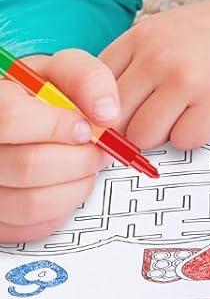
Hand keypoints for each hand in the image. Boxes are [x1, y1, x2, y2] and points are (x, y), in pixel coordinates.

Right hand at [0, 48, 116, 243]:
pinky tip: (67, 184)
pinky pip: (31, 227)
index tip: (87, 127)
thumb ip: (88, 79)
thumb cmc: (43, 93)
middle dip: (80, 158)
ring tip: (86, 165)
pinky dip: (61, 208)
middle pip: (29, 166)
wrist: (22, 116)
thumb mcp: (62, 71)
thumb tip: (107, 114)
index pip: (12, 119)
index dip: (58, 126)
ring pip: (31, 203)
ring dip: (75, 185)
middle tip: (98, 149)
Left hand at [100, 0, 209, 152]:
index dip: (101, 112)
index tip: (117, 118)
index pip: (91, 91)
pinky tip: (209, 111)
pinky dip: (195, 134)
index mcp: (141, 36)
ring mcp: (186, 78)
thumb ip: (132, 63)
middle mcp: (158, 56)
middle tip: (156, 117)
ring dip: (164, 132)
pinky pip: (184, 141)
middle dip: (130, 127)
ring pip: (144, 136)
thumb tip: (99, 114)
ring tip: (186, 109)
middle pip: (113, 120)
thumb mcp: (167, 30)